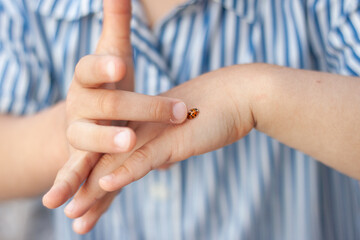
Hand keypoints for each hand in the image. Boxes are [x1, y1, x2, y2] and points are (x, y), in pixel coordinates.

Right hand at [42, 0, 186, 209]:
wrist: (93, 109)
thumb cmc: (108, 78)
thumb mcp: (112, 49)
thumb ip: (115, 19)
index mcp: (88, 77)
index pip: (94, 67)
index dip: (105, 66)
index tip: (121, 63)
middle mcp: (80, 105)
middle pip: (105, 108)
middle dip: (130, 113)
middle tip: (153, 121)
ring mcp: (81, 134)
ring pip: (89, 145)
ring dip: (97, 155)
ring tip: (107, 162)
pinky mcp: (85, 158)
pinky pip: (82, 174)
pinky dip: (79, 192)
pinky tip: (77, 218)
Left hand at [62, 65, 257, 233]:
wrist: (240, 95)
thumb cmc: (217, 115)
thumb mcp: (187, 136)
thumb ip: (168, 149)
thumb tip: (160, 164)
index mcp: (145, 132)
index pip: (114, 161)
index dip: (96, 184)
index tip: (83, 205)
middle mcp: (143, 132)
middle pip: (106, 164)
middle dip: (83, 190)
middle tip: (61, 210)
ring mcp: (155, 134)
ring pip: (117, 164)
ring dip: (93, 191)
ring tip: (72, 212)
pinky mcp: (171, 138)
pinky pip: (143, 157)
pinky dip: (124, 173)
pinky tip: (105, 185)